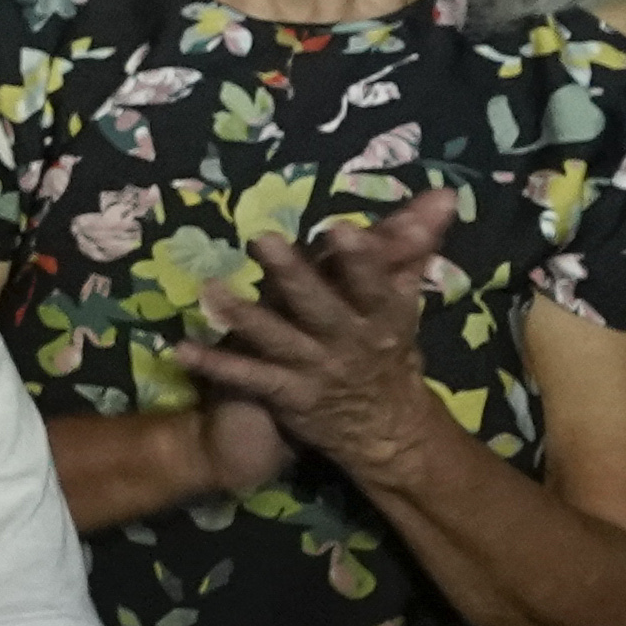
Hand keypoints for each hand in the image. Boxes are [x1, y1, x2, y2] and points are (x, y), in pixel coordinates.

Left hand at [180, 189, 467, 488]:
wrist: (385, 430)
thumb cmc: (387, 347)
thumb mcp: (402, 297)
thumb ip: (412, 243)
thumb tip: (444, 194)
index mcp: (382, 315)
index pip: (376, 284)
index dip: (362, 260)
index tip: (342, 229)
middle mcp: (348, 341)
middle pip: (320, 306)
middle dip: (294, 275)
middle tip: (263, 240)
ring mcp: (314, 369)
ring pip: (278, 339)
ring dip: (245, 316)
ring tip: (211, 291)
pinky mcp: (286, 394)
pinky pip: (248, 377)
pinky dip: (215, 364)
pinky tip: (182, 348)